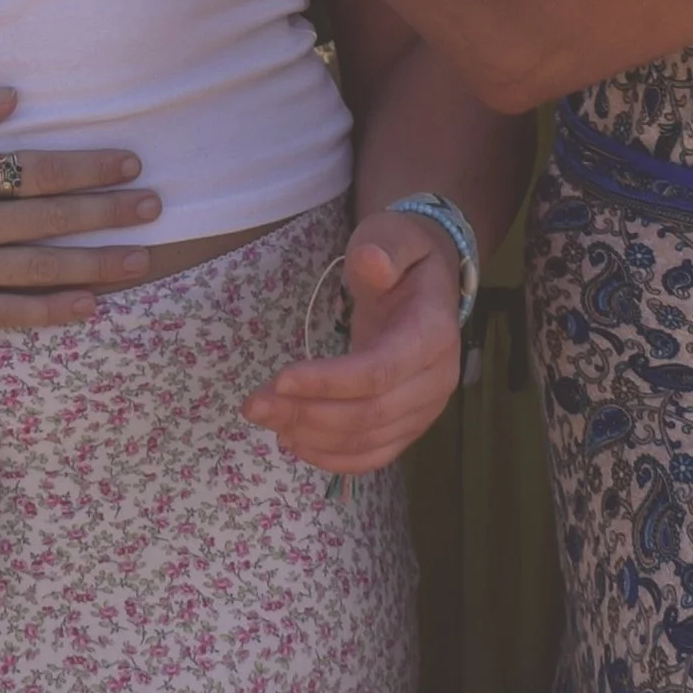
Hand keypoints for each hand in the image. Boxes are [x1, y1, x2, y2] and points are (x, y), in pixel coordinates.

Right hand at [0, 84, 163, 327]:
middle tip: (155, 208)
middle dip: (108, 212)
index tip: (130, 163)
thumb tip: (11, 98)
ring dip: (95, 265)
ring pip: (39, 269)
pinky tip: (86, 309)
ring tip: (141, 260)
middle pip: (51, 220)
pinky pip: (5, 314)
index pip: (40, 171)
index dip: (90, 167)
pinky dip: (49, 313)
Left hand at [242, 206, 464, 472]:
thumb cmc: (402, 253)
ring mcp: (425, 409)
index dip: (330, 382)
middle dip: (308, 413)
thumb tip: (372, 262)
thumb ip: (382, 248)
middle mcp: (437, 381)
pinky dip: (334, 458)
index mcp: (434, 334)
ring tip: (265, 418)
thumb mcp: (392, 234)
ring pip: (368, 440)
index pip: (380, 372)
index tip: (280, 378)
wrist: (427, 280)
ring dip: (312, 437)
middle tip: (254, 404)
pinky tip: (295, 442)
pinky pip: (374, 454)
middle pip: (370, 414)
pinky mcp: (410, 425)